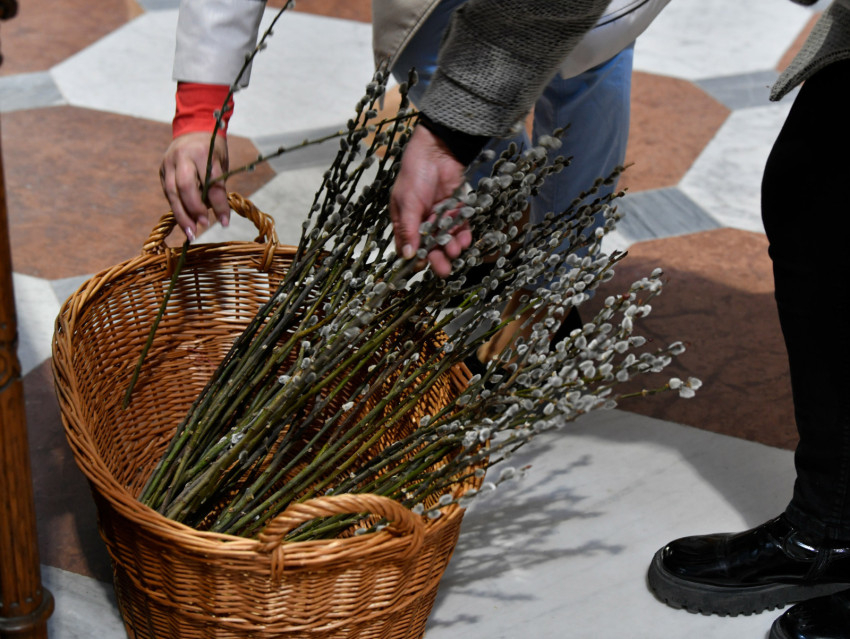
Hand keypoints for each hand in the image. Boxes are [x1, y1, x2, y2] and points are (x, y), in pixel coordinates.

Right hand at [160, 131, 229, 240]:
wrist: (193, 129)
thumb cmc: (213, 149)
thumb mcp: (221, 163)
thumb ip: (217, 185)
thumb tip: (216, 213)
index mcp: (203, 153)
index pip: (211, 184)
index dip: (219, 205)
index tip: (225, 222)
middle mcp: (182, 157)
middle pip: (185, 187)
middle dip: (194, 209)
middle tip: (203, 224)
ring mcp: (169, 163)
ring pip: (172, 192)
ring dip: (181, 214)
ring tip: (190, 232)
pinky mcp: (162, 170)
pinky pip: (168, 192)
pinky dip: (176, 208)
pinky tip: (184, 221)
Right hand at [390, 124, 471, 277]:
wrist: (438, 149)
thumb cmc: (415, 173)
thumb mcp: (408, 202)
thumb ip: (409, 228)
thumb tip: (408, 256)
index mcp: (404, 219)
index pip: (409, 245)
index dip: (416, 258)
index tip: (423, 267)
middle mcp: (422, 220)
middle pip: (430, 246)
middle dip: (437, 258)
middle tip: (445, 270)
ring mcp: (440, 215)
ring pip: (446, 238)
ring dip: (451, 247)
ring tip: (455, 251)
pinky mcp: (456, 209)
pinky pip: (460, 226)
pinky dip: (462, 234)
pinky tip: (465, 241)